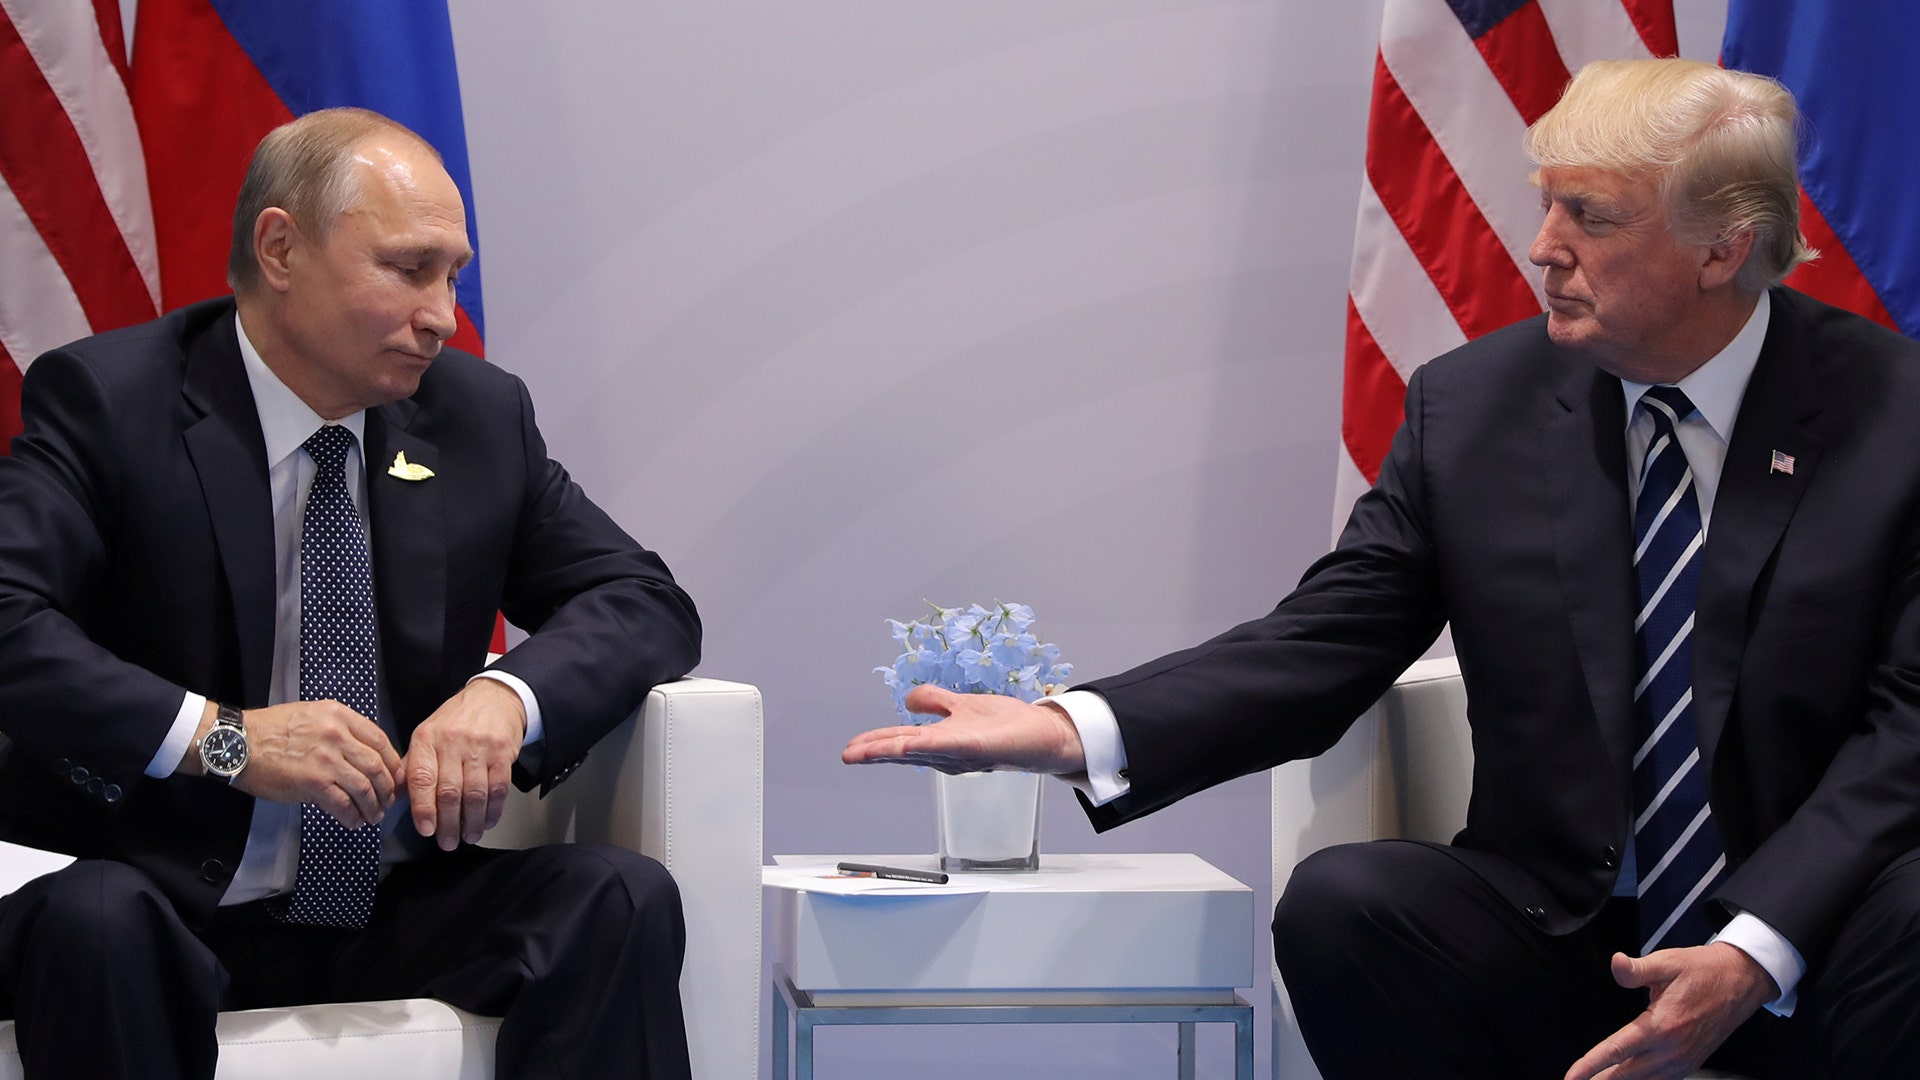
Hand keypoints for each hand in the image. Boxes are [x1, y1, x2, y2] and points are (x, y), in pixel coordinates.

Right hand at [227, 700, 402, 828]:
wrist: (238, 744)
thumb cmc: (270, 730)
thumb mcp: (311, 714)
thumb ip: (339, 729)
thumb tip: (362, 754)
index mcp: (339, 716)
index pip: (380, 740)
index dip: (392, 762)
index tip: (395, 776)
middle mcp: (337, 735)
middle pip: (376, 766)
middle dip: (387, 788)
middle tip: (387, 801)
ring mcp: (325, 759)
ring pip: (364, 787)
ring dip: (372, 806)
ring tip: (373, 815)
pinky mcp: (313, 782)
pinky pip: (342, 803)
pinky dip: (352, 815)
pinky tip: (353, 821)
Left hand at [404, 678, 526, 849]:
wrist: (494, 697)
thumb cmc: (456, 722)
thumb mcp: (427, 735)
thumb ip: (412, 766)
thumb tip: (392, 798)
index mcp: (427, 739)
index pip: (421, 778)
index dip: (423, 808)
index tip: (426, 830)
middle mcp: (452, 742)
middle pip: (449, 791)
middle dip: (448, 823)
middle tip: (447, 842)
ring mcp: (480, 747)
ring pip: (475, 794)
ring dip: (472, 821)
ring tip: (468, 836)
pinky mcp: (503, 753)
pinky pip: (498, 788)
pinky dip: (493, 810)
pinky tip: (488, 821)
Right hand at [841, 685, 1086, 774]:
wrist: (1045, 734)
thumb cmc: (1007, 725)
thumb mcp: (962, 706)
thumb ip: (936, 701)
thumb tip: (908, 699)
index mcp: (941, 742)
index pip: (901, 742)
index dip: (875, 745)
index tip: (849, 750)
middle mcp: (948, 751)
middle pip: (905, 750)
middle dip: (875, 752)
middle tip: (847, 755)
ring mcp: (963, 751)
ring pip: (920, 749)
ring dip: (891, 750)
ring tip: (864, 752)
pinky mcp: (981, 747)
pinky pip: (949, 745)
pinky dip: (927, 746)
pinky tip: (910, 743)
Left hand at [1564, 943, 1776, 1079]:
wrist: (1740, 981)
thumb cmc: (1703, 971)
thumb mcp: (1667, 962)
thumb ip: (1636, 969)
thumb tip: (1616, 964)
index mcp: (1661, 1026)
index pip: (1616, 1051)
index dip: (1589, 1066)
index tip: (1571, 1077)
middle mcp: (1672, 1049)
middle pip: (1626, 1074)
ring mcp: (1683, 1060)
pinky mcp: (1690, 1062)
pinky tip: (1630, 1079)